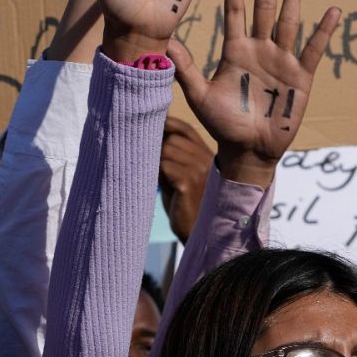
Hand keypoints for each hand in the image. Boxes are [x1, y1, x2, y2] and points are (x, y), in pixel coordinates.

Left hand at [158, 117, 211, 242]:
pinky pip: (164, 165)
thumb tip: (150, 132)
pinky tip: (162, 185)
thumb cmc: (183, 204)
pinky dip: (157, 173)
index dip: (167, 124)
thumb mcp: (180, 174)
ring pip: (167, 150)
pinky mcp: (189, 182)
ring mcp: (200, 169)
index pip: (185, 129)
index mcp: (206, 155)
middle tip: (152, 165)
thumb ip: (172, 156)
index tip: (149, 127)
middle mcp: (206, 159)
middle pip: (172, 139)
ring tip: (158, 178)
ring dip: (155, 161)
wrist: (193, 232)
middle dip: (157, 148)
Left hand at [169, 0, 339, 188]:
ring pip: (288, 22)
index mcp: (235, 51)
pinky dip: (323, 32)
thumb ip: (185, 69)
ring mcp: (281, 61)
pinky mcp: (300, 77)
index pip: (235, 11)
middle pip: (264, 8)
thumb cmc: (222, 124)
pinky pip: (313, 50)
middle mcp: (259, 50)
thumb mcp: (199, 95)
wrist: (247, 151)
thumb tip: (165, 44)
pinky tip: (332, 11)